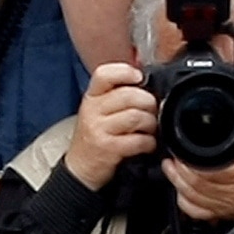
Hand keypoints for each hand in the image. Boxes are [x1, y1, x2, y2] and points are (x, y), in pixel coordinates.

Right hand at [65, 62, 157, 190]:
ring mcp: (98, 129)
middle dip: (149, 103)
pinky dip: (148, 142)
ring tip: (149, 129)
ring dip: (150, 123)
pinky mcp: (108, 148)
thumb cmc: (96, 134)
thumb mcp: (101, 109)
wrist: (81, 166)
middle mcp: (92, 110)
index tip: (140, 77)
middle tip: (152, 111)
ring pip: (136, 117)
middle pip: (129, 96)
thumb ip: (119, 91)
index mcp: (92, 96)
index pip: (105, 74)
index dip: (125, 72)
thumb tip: (141, 67)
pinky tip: (146, 144)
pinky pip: (138, 140)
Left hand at [162, 124, 233, 222]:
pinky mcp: (222, 214)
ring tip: (172, 168)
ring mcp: (225, 205)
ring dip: (177, 182)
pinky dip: (184, 200)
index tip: (181, 149)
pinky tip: (182, 189)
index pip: (205, 169)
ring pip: (191, 197)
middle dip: (179, 168)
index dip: (187, 160)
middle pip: (194, 182)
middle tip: (174, 156)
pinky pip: (195, 211)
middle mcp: (232, 192)